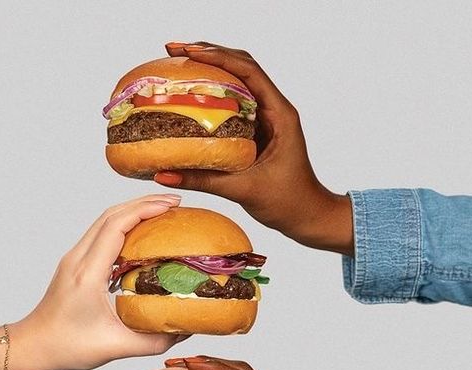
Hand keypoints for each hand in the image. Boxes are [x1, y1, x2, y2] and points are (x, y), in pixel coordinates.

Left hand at [1, 195, 187, 369]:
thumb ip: (154, 341)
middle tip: (175, 204)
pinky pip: (100, 234)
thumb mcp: (116, 348)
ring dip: (133, 211)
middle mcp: (78, 259)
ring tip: (162, 212)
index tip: (171, 206)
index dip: (145, 210)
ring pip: (104, 220)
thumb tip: (185, 330)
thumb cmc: (67, 347)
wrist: (33, 346)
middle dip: (144, 203)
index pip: (116, 226)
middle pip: (111, 214)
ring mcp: (74, 259)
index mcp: (87, 274)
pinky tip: (141, 234)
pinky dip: (123, 225)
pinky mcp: (75, 264)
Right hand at [156, 42, 352, 254]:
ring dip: (210, 71)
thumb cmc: (287, 203)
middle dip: (209, 54)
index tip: (187, 51)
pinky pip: (233, 106)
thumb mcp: (242, 190)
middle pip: (241, 67)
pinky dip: (212, 97)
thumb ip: (203, 181)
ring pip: (237, 83)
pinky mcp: (257, 133)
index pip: (248, 71)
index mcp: (279, 114)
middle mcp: (273, 110)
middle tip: (174, 50)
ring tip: (179, 63)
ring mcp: (265, 120)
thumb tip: (163, 175)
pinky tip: (191, 97)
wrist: (308, 217)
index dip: (217, 56)